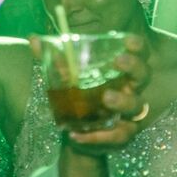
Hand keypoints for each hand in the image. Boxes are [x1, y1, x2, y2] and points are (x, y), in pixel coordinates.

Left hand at [39, 37, 152, 154]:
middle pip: (143, 75)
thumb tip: (33, 40)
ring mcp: (128, 114)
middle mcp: (130, 90)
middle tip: (118, 62)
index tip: (128, 41)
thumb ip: (52, 61)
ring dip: (123, 101)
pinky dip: (98, 136)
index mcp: (120, 73)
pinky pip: (117, 135)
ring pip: (136, 106)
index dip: (137, 46)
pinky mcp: (122, 135)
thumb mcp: (63, 80)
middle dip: (134, 67)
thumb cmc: (76, 100)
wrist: (76, 133)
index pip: (137, 54)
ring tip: (105, 98)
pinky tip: (77, 134)